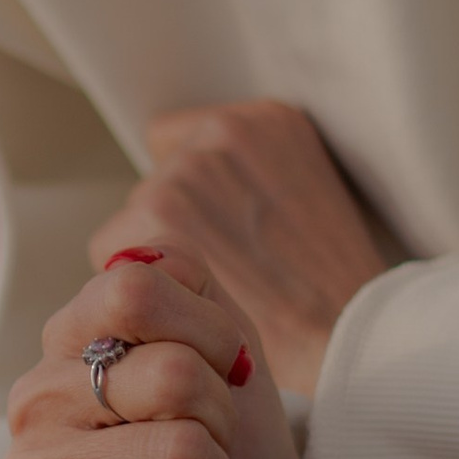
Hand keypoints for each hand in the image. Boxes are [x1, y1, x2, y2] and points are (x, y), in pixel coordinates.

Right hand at [5, 245, 302, 458]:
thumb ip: (191, 289)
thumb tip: (135, 251)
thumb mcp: (227, 359)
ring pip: (175, 449)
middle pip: (171, 374)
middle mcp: (35, 398)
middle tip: (203, 458)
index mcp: (70, 341)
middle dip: (222, 427)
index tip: (223, 377)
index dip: (212, 333)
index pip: (136, 287)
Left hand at [93, 102, 389, 394]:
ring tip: (211, 296)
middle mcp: (221, 132)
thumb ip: (249, 180)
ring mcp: (185, 169)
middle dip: (178, 227)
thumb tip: (203, 198)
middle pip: (158, 180)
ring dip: (157, 256)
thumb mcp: (309, 202)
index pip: (186, 143)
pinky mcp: (156, 211)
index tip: (225, 235)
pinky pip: (112, 250)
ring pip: (134, 219)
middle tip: (225, 276)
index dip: (200, 200)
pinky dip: (140, 286)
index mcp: (266, 121)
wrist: (346, 337)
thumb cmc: (332, 292)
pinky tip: (186, 306)